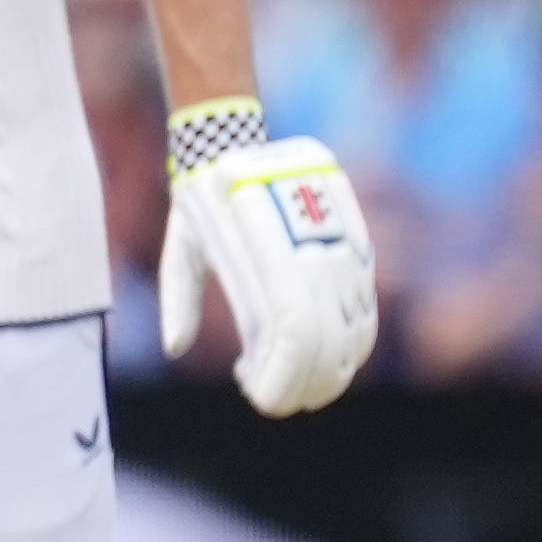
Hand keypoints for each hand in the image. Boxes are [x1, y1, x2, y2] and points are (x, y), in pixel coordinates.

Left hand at [157, 99, 373, 416]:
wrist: (234, 139)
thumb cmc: (199, 202)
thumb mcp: (180, 244)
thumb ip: (178, 296)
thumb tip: (174, 348)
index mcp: (266, 242)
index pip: (291, 324)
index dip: (283, 372)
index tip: (258, 396)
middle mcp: (311, 235)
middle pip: (326, 332)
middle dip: (306, 381)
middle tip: (276, 402)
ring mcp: (340, 235)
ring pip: (355, 322)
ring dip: (333, 370)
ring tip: (299, 391)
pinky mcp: (356, 238)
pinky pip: (367, 302)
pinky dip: (353, 344)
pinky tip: (328, 366)